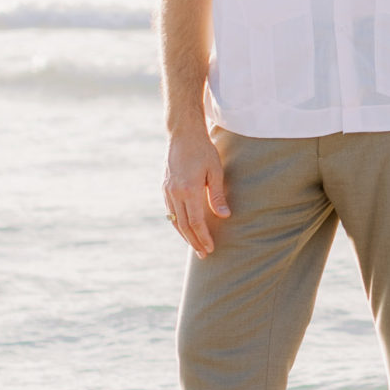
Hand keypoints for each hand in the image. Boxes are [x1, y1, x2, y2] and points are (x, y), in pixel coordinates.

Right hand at [164, 127, 228, 255]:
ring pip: (174, 220)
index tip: (210, 248)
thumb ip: (217, 196)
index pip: (195, 222)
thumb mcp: (215, 171)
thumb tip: (224, 217)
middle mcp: (175, 193)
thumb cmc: (203, 151)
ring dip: (185, 235)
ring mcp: (167, 191)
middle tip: (204, 254)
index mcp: (189, 190)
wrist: (183, 135)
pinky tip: (186, 229)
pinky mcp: (165, 188)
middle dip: (194, 242)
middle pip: (183, 226)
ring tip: (195, 246)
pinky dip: (178, 223)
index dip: (203, 237)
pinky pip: (171, 211)